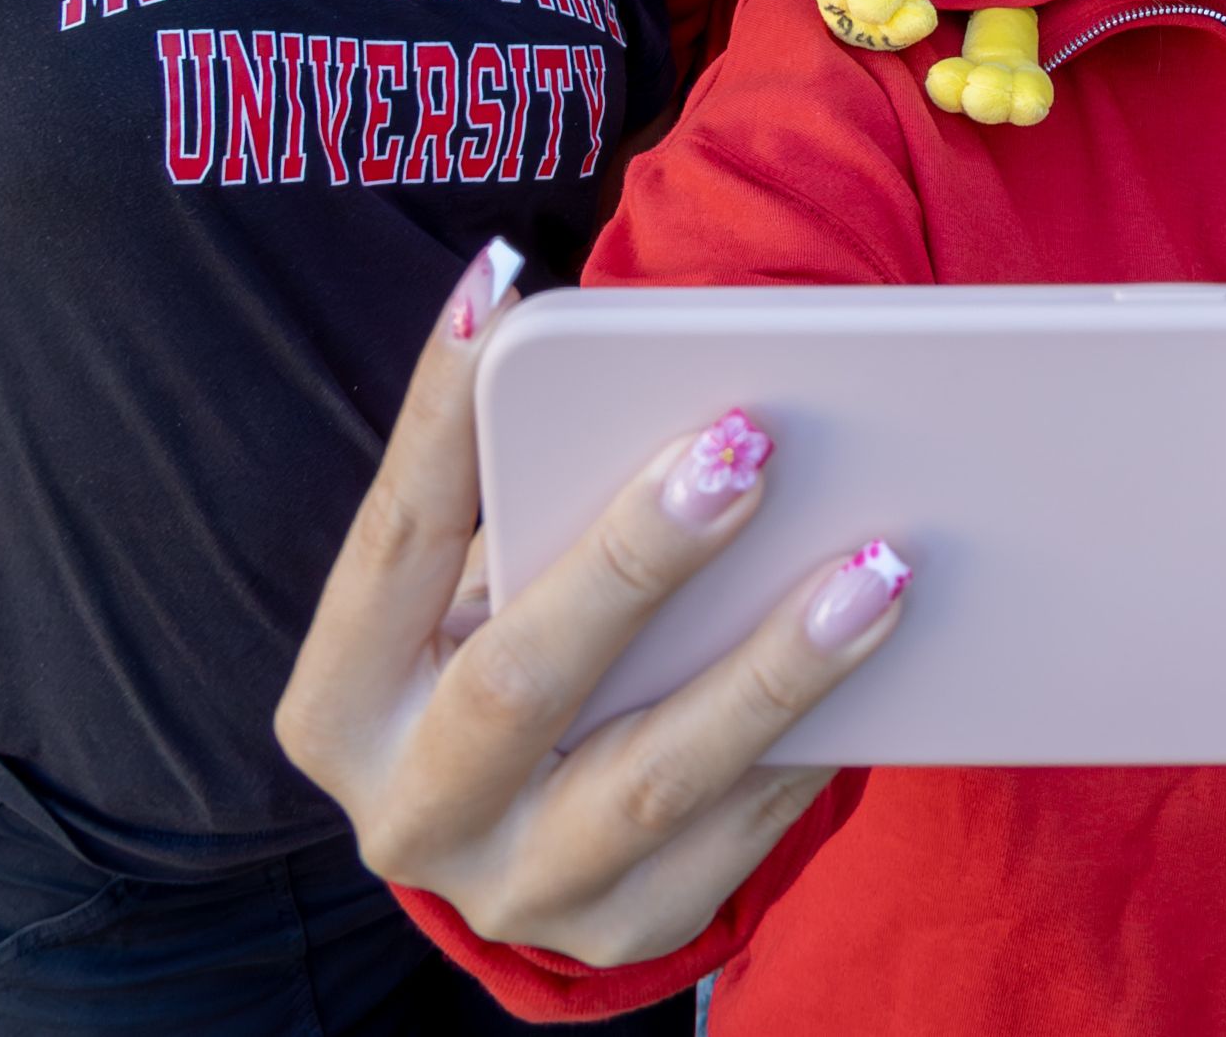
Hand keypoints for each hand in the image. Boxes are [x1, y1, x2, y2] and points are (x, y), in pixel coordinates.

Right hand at [276, 246, 908, 967]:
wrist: (515, 842)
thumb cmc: (504, 652)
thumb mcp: (470, 590)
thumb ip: (515, 505)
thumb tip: (603, 357)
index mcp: (341, 701)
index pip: (391, 539)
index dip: (438, 416)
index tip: (503, 295)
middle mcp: (410, 809)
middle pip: (521, 681)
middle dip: (637, 558)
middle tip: (743, 446)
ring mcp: (516, 889)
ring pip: (654, 779)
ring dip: (772, 667)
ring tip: (876, 566)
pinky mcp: (623, 930)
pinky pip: (736, 835)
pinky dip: (811, 739)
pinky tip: (884, 658)